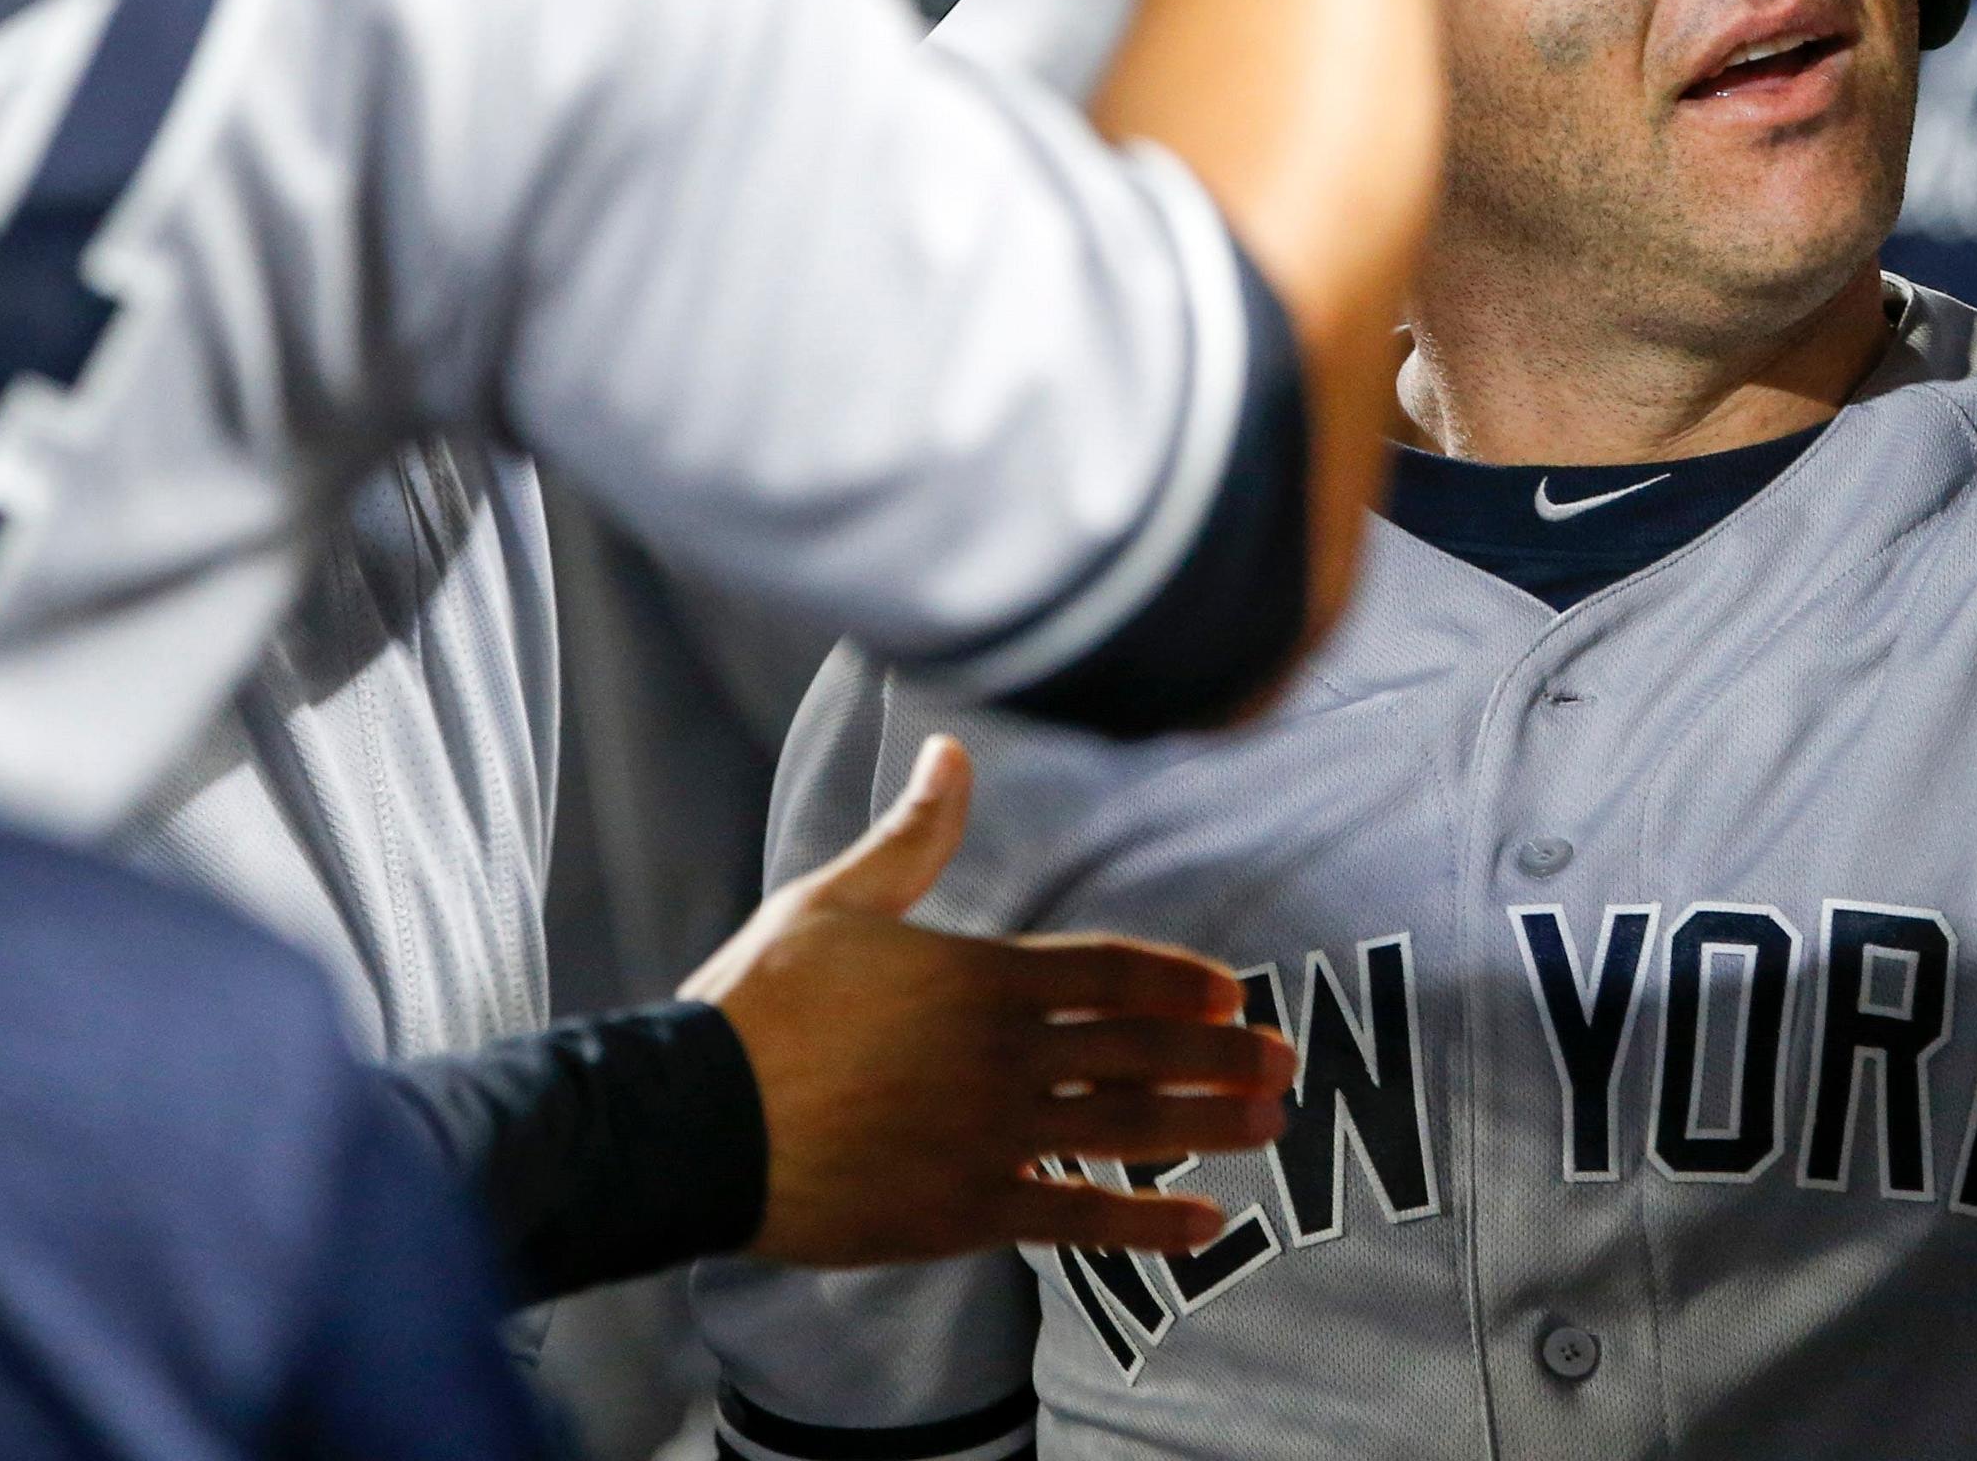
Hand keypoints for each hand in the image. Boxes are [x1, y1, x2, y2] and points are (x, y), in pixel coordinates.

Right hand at [683, 736, 1295, 1269]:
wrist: (692, 1119)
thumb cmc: (756, 1005)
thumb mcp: (835, 900)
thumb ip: (913, 835)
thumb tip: (950, 750)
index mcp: (982, 977)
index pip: (1112, 973)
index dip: (1180, 983)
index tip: (1233, 993)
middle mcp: (1002, 1055)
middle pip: (1140, 1049)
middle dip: (1220, 1056)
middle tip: (1285, 1062)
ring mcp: (988, 1135)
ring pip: (1126, 1128)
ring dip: (1207, 1127)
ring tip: (1271, 1127)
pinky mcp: (962, 1209)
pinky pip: (1075, 1216)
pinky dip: (1145, 1223)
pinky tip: (1206, 1227)